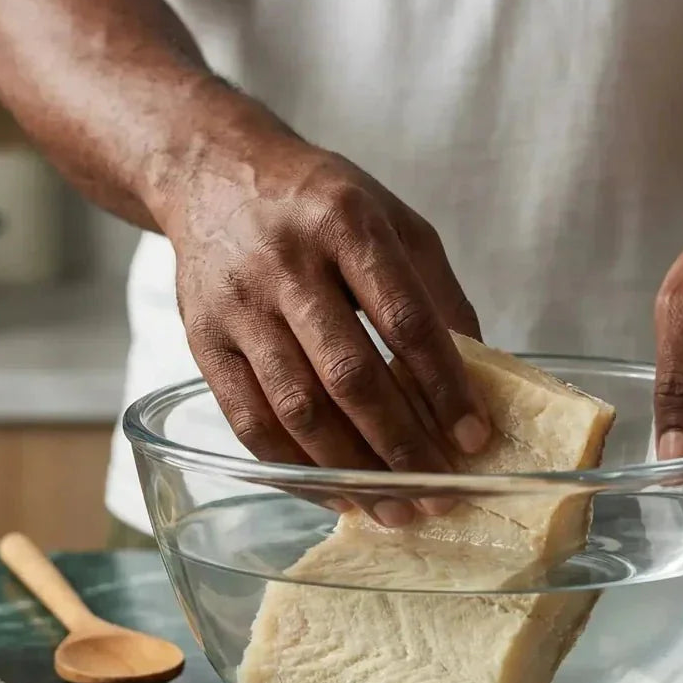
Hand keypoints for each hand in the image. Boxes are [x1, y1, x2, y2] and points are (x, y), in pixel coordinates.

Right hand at [165, 129, 489, 524]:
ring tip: (396, 509)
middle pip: (349, 375)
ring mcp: (237, 307)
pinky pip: (250, 423)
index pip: (405, 319)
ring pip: (297, 410)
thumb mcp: (392, 219)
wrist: (211, 174)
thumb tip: (480, 373)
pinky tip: (337, 493)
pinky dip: (297, 469)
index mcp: (346, 224)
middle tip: (441, 493)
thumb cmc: (319, 202)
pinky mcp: (202, 343)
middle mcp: (286, 265)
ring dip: (352, 470)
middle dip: (402, 446)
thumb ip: (436, 291)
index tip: (474, 437)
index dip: (444, 386)